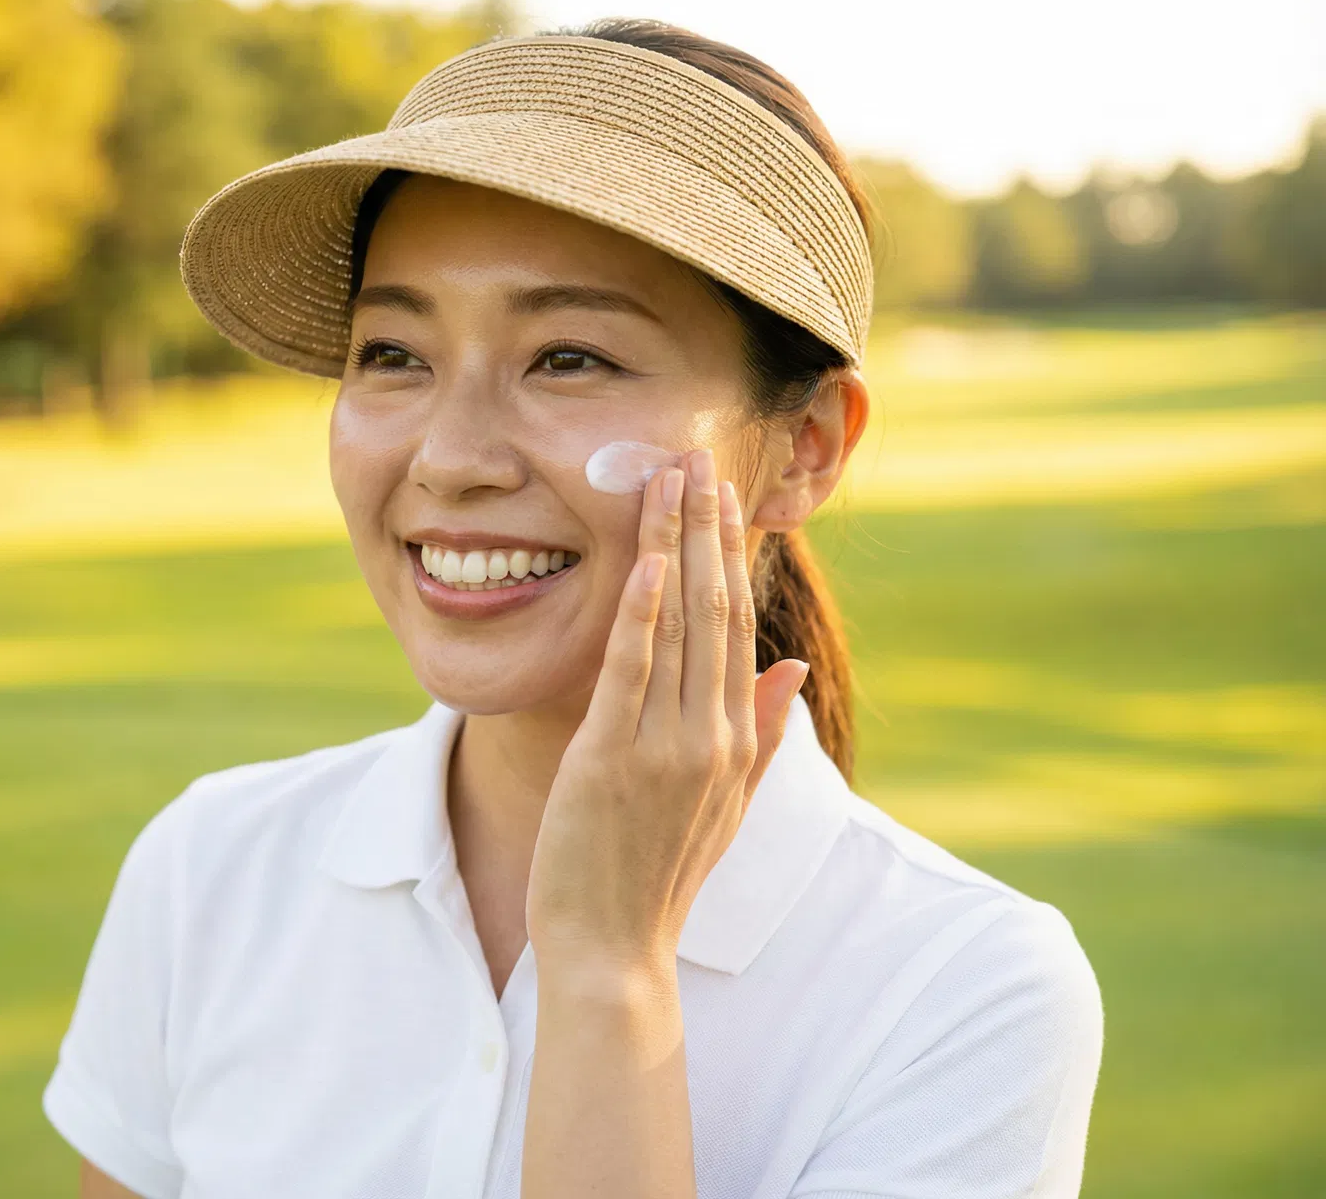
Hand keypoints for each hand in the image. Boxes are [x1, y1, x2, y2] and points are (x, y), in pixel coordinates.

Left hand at [525, 449, 809, 989]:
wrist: (614, 948)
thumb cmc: (659, 876)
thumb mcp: (727, 805)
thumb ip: (761, 733)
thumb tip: (793, 669)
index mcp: (733, 741)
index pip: (736, 626)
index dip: (730, 555)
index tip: (722, 494)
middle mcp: (709, 735)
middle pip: (714, 610)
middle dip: (706, 529)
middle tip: (696, 457)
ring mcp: (664, 746)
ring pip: (677, 626)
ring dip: (673, 546)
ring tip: (669, 479)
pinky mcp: (612, 758)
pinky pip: (631, 670)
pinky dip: (641, 611)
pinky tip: (645, 560)